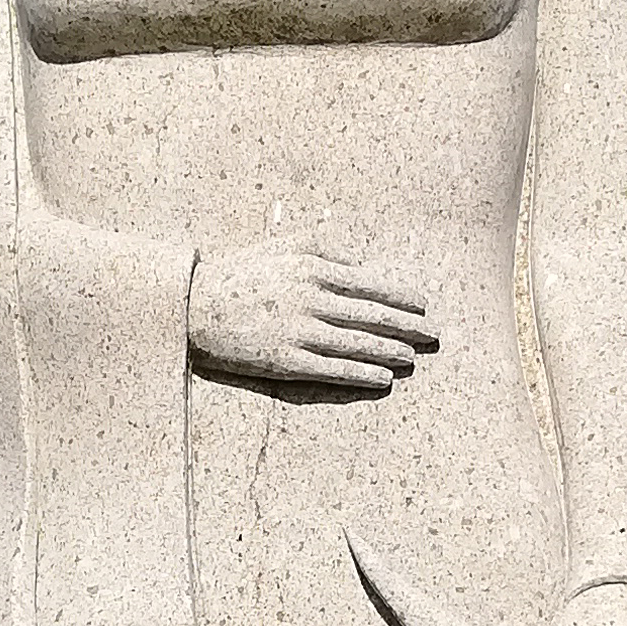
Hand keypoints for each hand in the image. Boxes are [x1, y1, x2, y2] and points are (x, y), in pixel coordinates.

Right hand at [189, 244, 436, 395]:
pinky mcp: (285, 361)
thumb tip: (363, 263)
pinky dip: (362, 374)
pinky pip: (333, 370)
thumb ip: (325, 246)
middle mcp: (311, 299)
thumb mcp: (282, 246)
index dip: (401, 297)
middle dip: (408, 327)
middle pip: (372, 316)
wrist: (192, 306)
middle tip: (434, 335)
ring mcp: (299, 332)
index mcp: (313, 268)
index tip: (423, 305)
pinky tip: (383, 379)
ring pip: (357, 345)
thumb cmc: (239, 273)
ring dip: (391, 353)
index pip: (370, 284)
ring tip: (411, 358)